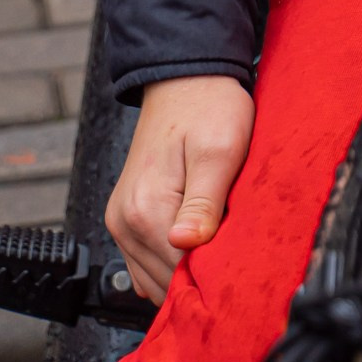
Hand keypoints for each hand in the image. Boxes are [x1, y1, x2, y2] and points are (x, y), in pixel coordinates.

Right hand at [105, 75, 254, 305]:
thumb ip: (204, 202)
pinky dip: (170, 265)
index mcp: (145, 210)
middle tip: (235, 256)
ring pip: (154, 278)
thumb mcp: (220, 150)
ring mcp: (122, 223)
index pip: (179, 274)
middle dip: (199, 277)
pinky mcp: (127, 219)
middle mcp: (124, 222)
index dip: (213, 275)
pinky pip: (147, 264)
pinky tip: (198, 248)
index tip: (240, 264)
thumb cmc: (209, 108)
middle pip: (164, 282)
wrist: (185, 80)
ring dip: (185, 273)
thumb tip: (185, 245)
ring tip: (219, 250)